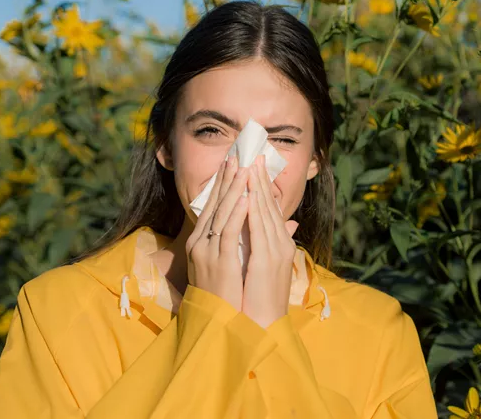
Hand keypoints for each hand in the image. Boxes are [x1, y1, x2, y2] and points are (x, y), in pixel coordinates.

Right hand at [185, 156, 249, 310]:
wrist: (216, 324)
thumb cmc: (227, 295)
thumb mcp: (235, 263)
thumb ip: (249, 241)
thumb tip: (280, 224)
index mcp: (201, 243)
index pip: (213, 207)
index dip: (223, 185)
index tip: (233, 164)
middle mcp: (199, 244)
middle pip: (214, 205)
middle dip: (226, 180)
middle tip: (236, 156)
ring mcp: (206, 252)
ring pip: (220, 215)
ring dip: (233, 191)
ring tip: (244, 169)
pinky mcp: (217, 263)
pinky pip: (227, 234)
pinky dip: (236, 215)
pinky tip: (245, 199)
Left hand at [242, 154, 299, 327]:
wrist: (266, 324)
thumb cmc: (263, 299)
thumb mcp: (266, 268)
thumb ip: (272, 245)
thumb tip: (282, 228)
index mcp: (280, 245)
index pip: (270, 211)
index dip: (262, 188)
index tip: (254, 168)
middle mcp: (280, 245)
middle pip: (269, 207)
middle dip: (260, 181)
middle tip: (252, 157)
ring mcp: (275, 251)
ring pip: (265, 213)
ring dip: (257, 189)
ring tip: (249, 167)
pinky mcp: (266, 260)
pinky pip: (259, 230)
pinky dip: (254, 211)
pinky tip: (248, 195)